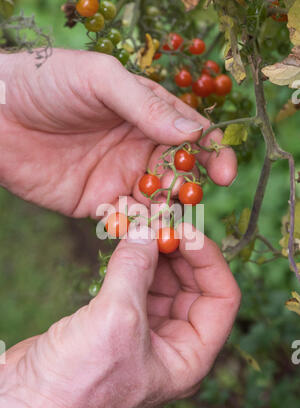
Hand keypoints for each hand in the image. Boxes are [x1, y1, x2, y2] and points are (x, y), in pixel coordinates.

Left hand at [0, 49, 235, 216]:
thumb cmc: (48, 82)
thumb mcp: (101, 79)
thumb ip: (146, 105)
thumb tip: (195, 131)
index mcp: (147, 115)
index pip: (191, 136)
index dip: (213, 153)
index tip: (226, 172)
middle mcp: (139, 148)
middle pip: (179, 174)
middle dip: (191, 189)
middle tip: (191, 200)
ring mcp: (120, 178)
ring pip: (157, 202)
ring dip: (168, 214)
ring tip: (170, 223)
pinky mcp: (97, 203)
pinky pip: (126, 220)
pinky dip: (139, 229)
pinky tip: (143, 233)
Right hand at [0, 224, 240, 407]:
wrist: (31, 399)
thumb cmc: (79, 379)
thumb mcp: (116, 318)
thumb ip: (135, 268)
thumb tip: (147, 228)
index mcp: (190, 357)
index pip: (222, 300)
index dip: (209, 260)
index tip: (186, 231)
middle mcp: (174, 346)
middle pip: (194, 287)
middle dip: (181, 253)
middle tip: (162, 223)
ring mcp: (146, 334)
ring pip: (166, 283)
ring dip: (157, 254)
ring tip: (145, 227)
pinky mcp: (120, 323)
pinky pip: (139, 285)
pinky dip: (136, 263)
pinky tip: (129, 244)